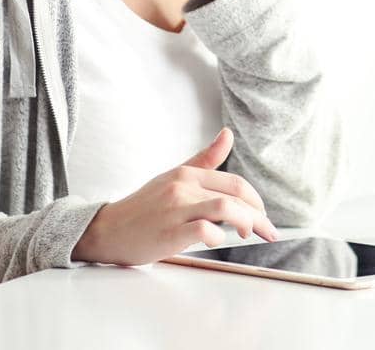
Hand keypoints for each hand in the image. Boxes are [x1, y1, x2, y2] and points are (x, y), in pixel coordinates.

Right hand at [72, 127, 277, 265]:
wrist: (108, 229)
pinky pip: (204, 230)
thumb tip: (228, 134)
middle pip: (236, 195)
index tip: (262, 216)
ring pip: (225, 208)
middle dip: (258, 216)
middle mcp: (183, 187)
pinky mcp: (169, 232)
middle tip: (266, 232)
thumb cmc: (144, 207)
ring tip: (248, 235)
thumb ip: (204, 159)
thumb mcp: (174, 177)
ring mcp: (175, 209)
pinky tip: (216, 240)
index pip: (235, 182)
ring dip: (246, 223)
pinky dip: (217, 236)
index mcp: (187, 174)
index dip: (256, 201)